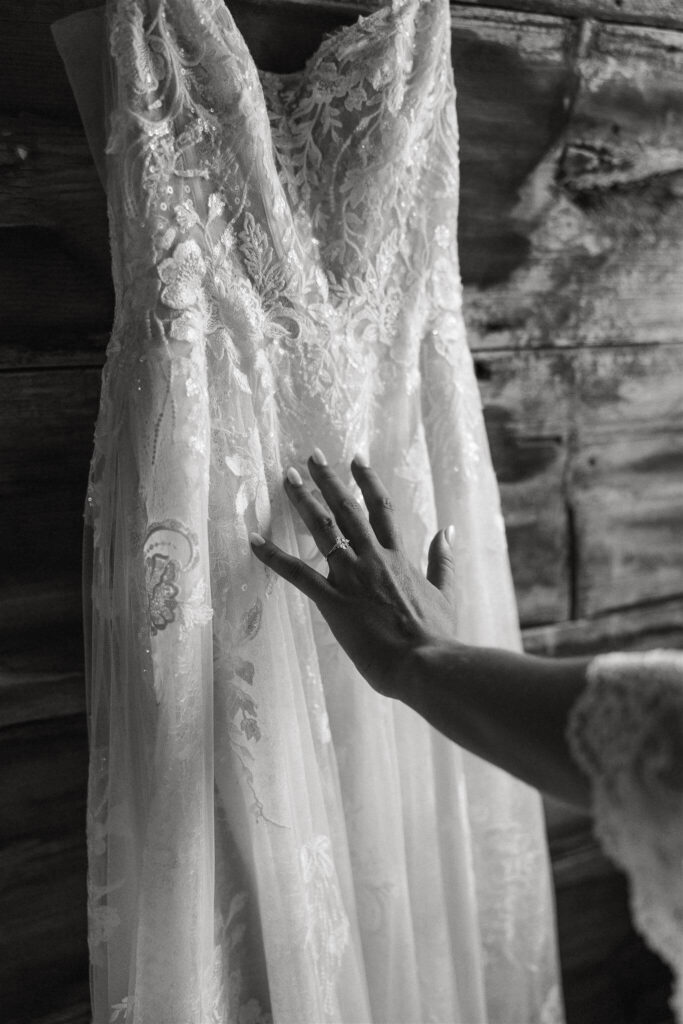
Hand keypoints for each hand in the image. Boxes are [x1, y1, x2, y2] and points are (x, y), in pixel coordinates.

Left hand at [250, 450, 458, 697]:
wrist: (425, 663)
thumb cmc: (436, 635)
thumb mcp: (445, 592)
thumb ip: (443, 559)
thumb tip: (447, 529)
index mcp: (399, 557)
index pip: (382, 508)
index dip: (368, 481)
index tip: (355, 459)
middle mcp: (373, 559)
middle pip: (348, 510)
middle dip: (329, 480)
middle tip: (311, 456)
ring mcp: (352, 578)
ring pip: (323, 530)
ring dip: (304, 501)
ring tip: (288, 477)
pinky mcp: (333, 601)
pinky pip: (298, 573)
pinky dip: (274, 556)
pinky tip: (254, 540)